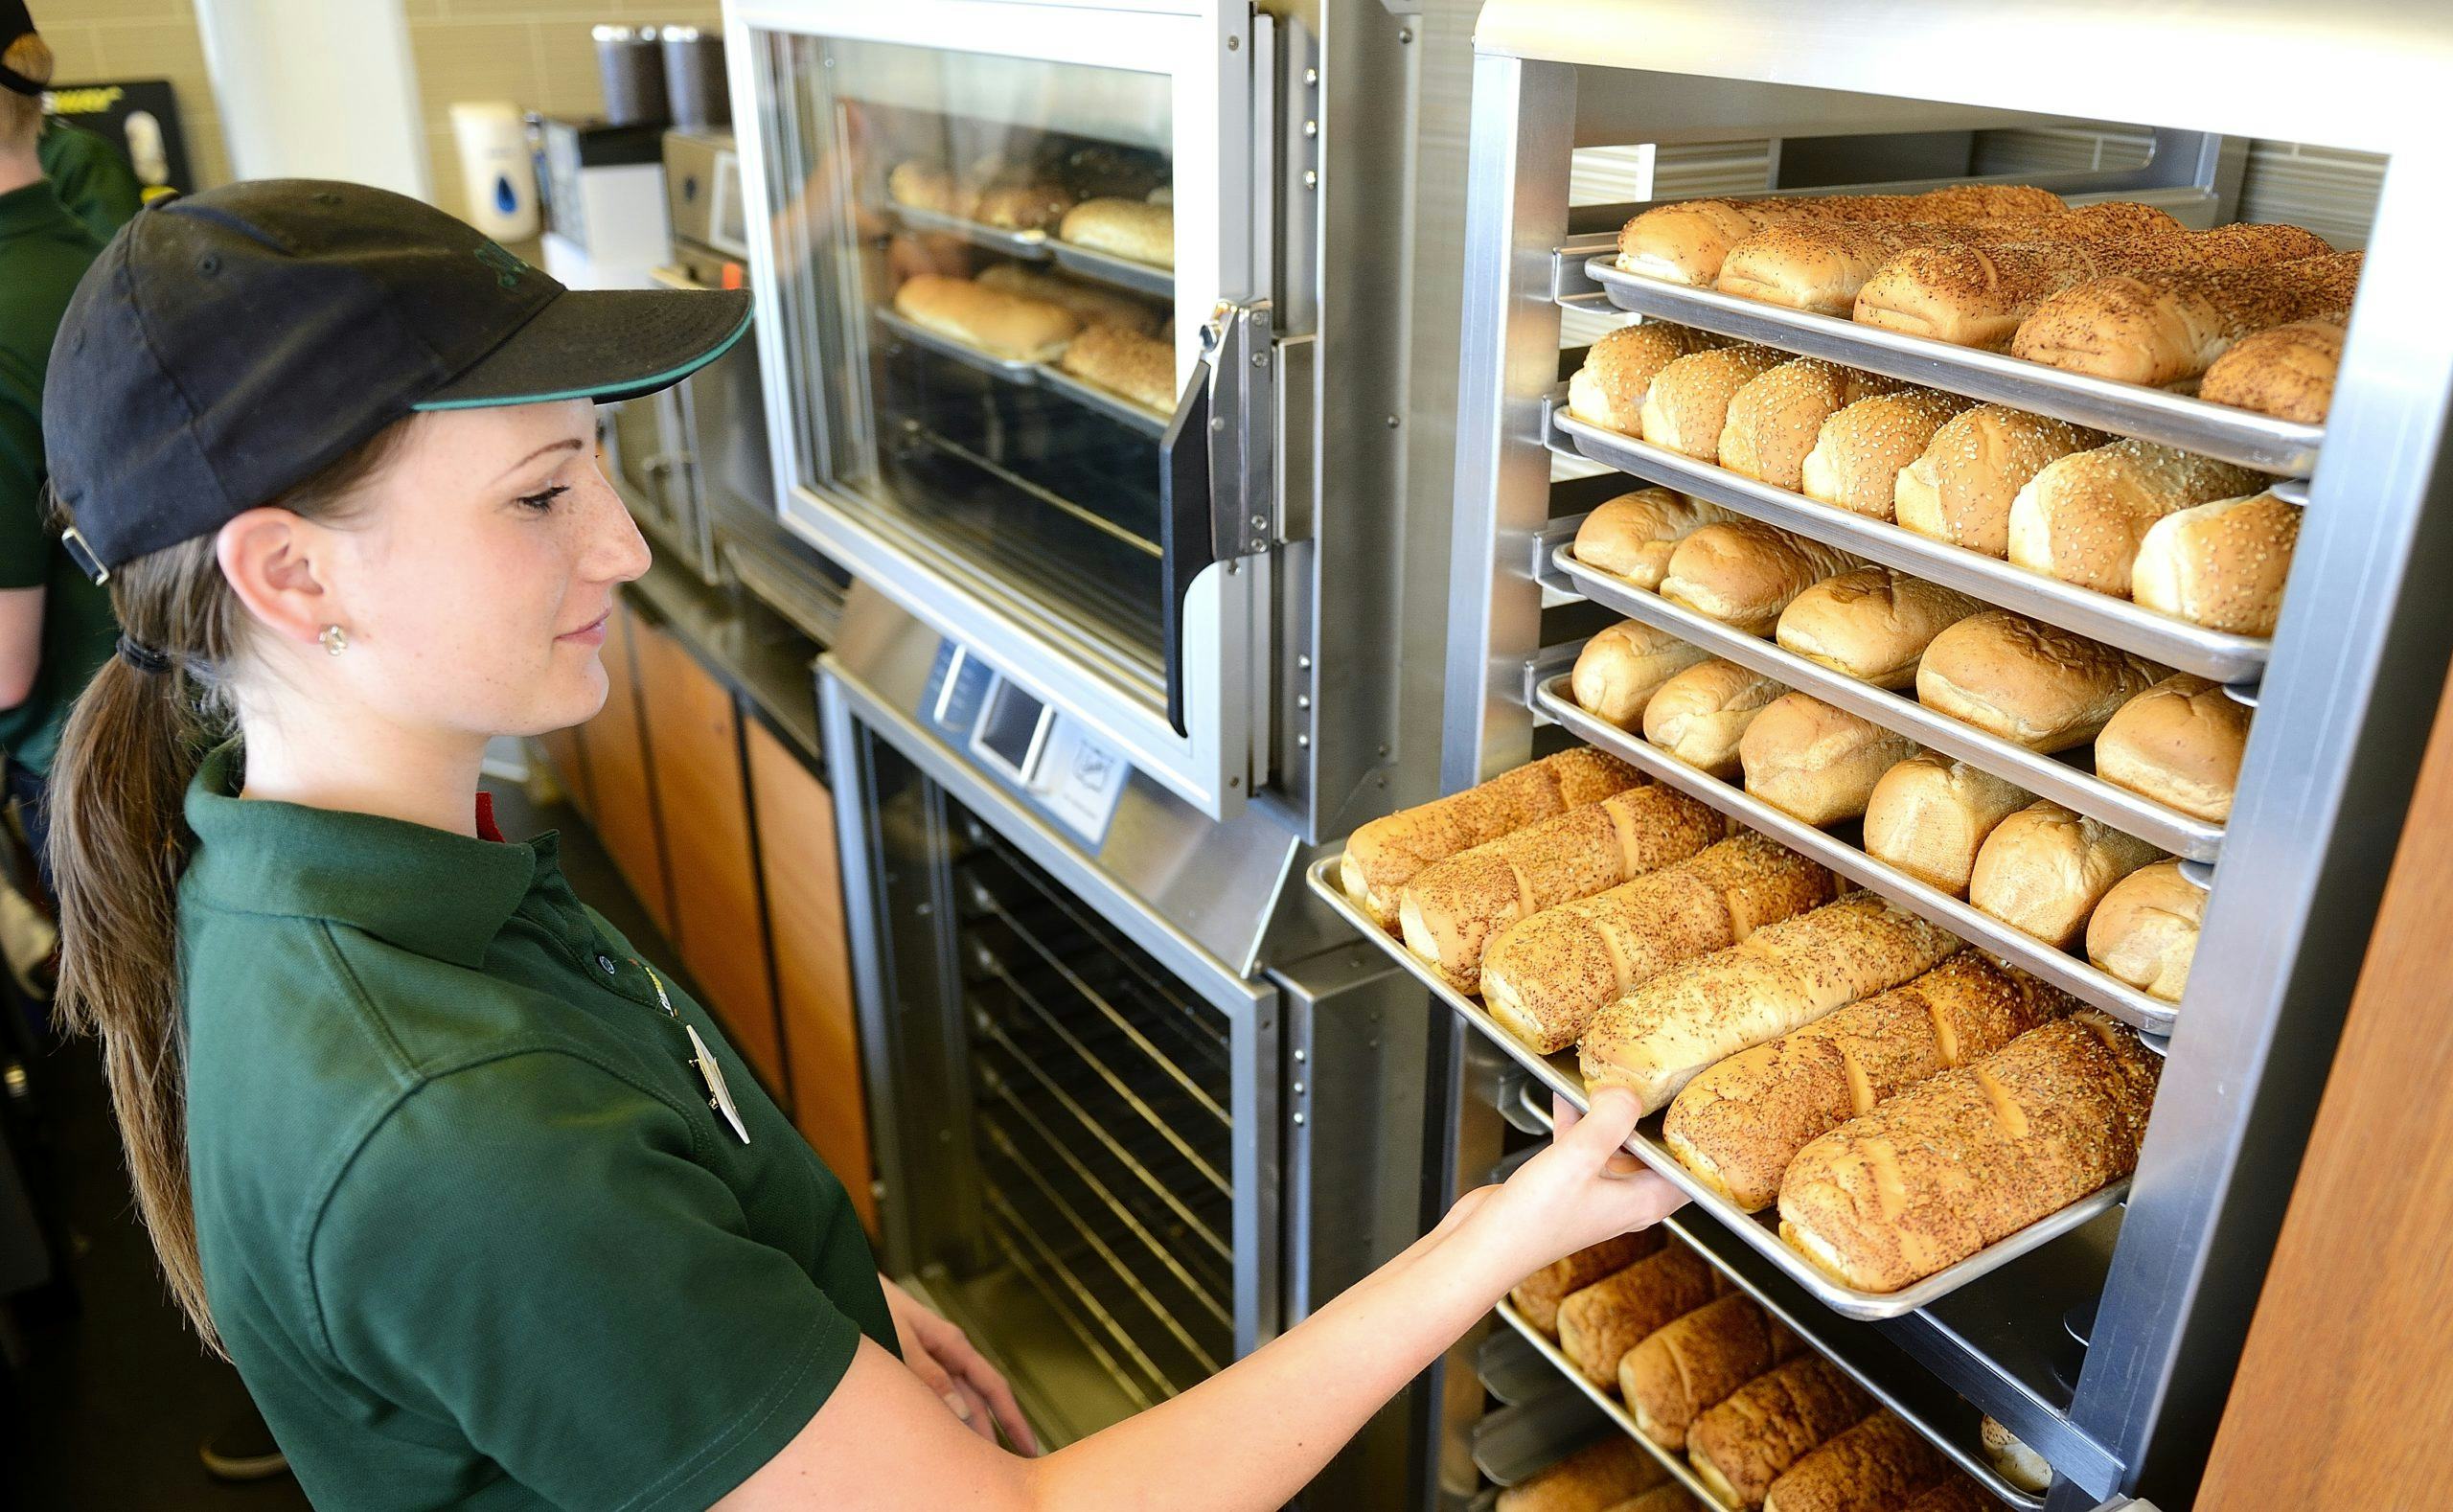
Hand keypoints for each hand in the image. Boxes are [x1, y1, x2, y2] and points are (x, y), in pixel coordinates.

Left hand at [878, 1275, 1040, 1455]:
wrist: (842, 1282)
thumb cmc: (873, 1303)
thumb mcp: (901, 1337)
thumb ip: (927, 1374)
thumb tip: (960, 1411)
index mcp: (952, 1344)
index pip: (993, 1387)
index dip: (1013, 1419)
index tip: (1029, 1448)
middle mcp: (946, 1354)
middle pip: (978, 1401)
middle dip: (994, 1434)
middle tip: (1007, 1470)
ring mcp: (930, 1361)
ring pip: (956, 1403)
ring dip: (967, 1431)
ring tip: (976, 1465)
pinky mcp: (910, 1367)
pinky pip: (933, 1399)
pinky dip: (942, 1421)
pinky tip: (939, 1441)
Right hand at [1466, 1088, 1685, 1279]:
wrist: (1484, 1246)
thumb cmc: (1533, 1222)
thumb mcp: (1578, 1158)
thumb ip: (1610, 1119)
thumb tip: (1629, 1092)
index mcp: (1645, 1201)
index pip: (1688, 1167)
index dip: (1693, 1135)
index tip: (1692, 1100)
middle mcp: (1625, 1199)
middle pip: (1652, 1150)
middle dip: (1650, 1116)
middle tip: (1652, 1081)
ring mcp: (1596, 1192)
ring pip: (1615, 1143)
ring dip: (1610, 1114)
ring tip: (1609, 1080)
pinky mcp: (1566, 1185)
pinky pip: (1583, 1144)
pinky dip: (1578, 1120)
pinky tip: (1567, 1094)